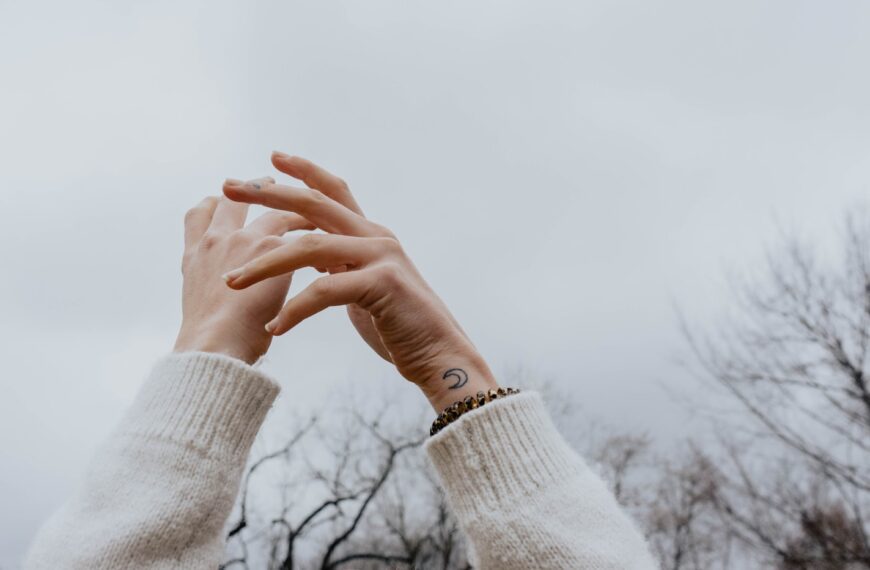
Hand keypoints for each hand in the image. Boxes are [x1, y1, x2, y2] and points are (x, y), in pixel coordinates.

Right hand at [174, 186, 312, 363]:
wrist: (215, 350)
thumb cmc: (211, 345)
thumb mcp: (202, 310)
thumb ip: (214, 291)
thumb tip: (227, 299)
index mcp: (194, 256)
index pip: (199, 215)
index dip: (216, 204)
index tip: (229, 198)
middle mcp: (214, 241)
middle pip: (231, 201)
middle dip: (253, 190)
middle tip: (271, 183)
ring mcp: (241, 240)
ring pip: (272, 212)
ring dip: (294, 210)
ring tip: (313, 215)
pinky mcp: (270, 249)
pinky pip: (297, 230)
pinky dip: (314, 232)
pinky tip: (330, 243)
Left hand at [221, 152, 497, 409]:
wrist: (440, 354)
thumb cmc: (399, 325)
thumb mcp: (363, 286)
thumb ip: (341, 265)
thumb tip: (314, 255)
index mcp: (370, 234)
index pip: (333, 191)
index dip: (303, 171)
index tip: (271, 158)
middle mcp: (375, 236)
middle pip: (314, 204)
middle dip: (268, 194)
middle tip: (229, 187)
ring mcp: (380, 258)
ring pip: (309, 247)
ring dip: (265, 264)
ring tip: (232, 281)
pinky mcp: (381, 285)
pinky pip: (324, 291)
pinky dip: (295, 310)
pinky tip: (275, 329)